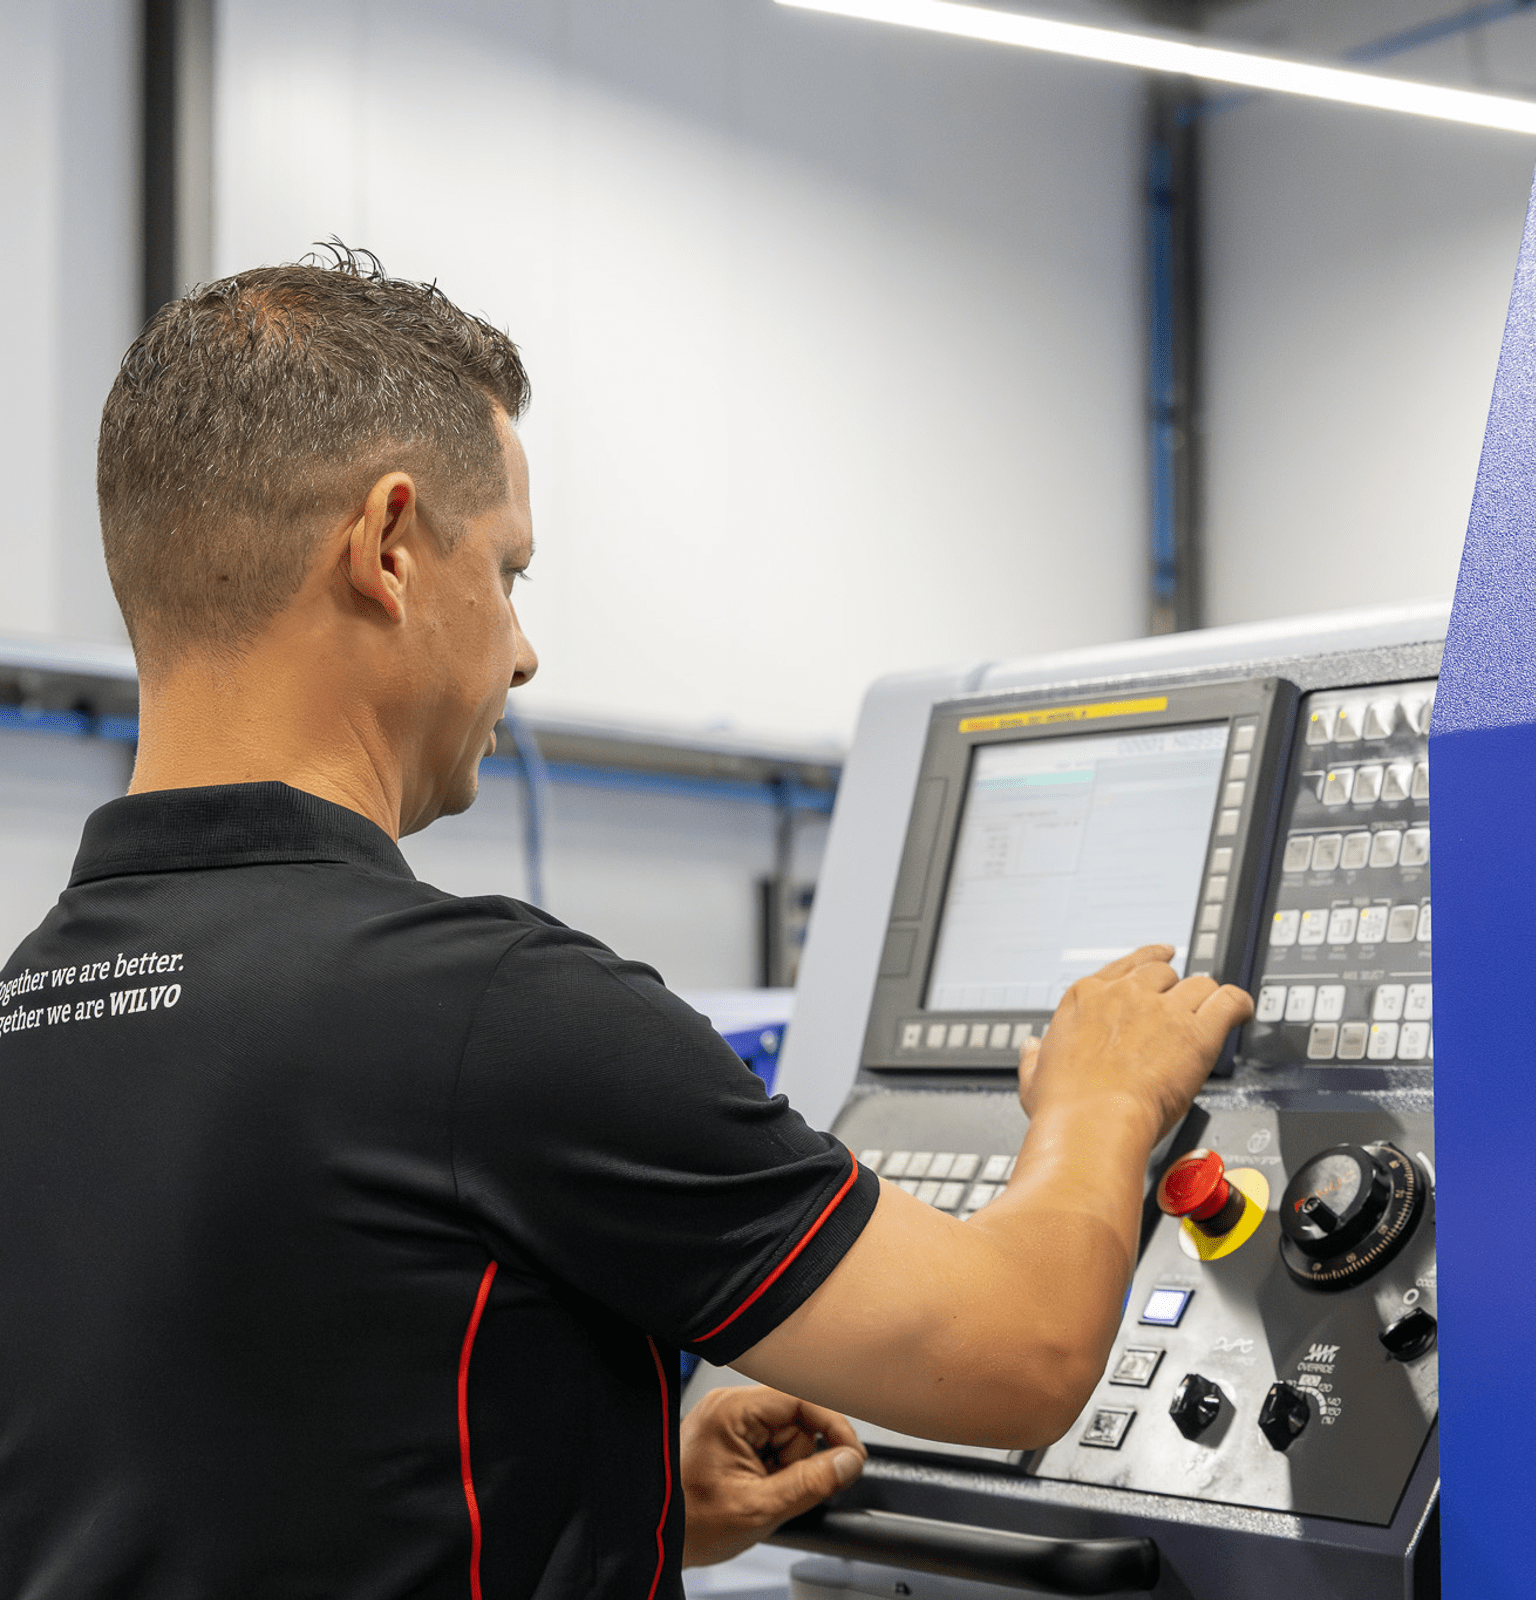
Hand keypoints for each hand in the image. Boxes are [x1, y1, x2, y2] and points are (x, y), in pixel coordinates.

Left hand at [680, 1384, 865, 1567]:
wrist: (655, 1539)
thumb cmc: (690, 1523)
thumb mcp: (759, 1508)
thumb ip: (810, 1482)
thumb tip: (848, 1462)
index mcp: (732, 1410)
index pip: (800, 1399)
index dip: (832, 1426)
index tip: (852, 1456)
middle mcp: (730, 1406)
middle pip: (796, 1421)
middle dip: (798, 1460)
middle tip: (777, 1491)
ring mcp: (729, 1420)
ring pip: (787, 1437)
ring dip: (785, 1469)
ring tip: (759, 1494)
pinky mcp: (730, 1436)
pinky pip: (771, 1446)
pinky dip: (772, 1472)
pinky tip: (754, 1489)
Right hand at [1018, 944, 1253, 1143]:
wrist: (1091, 1123)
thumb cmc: (1064, 1106)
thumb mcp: (1033, 1075)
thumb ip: (1034, 1056)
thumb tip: (1031, 1048)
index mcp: (1087, 997)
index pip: (1129, 964)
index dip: (1151, 961)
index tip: (1162, 960)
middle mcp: (1126, 995)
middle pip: (1166, 973)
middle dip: (1175, 989)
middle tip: (1182, 1009)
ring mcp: (1162, 1010)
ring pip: (1200, 984)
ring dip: (1206, 999)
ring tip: (1212, 1013)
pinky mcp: (1195, 1033)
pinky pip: (1229, 1001)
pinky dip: (1239, 1005)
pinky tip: (1242, 1012)